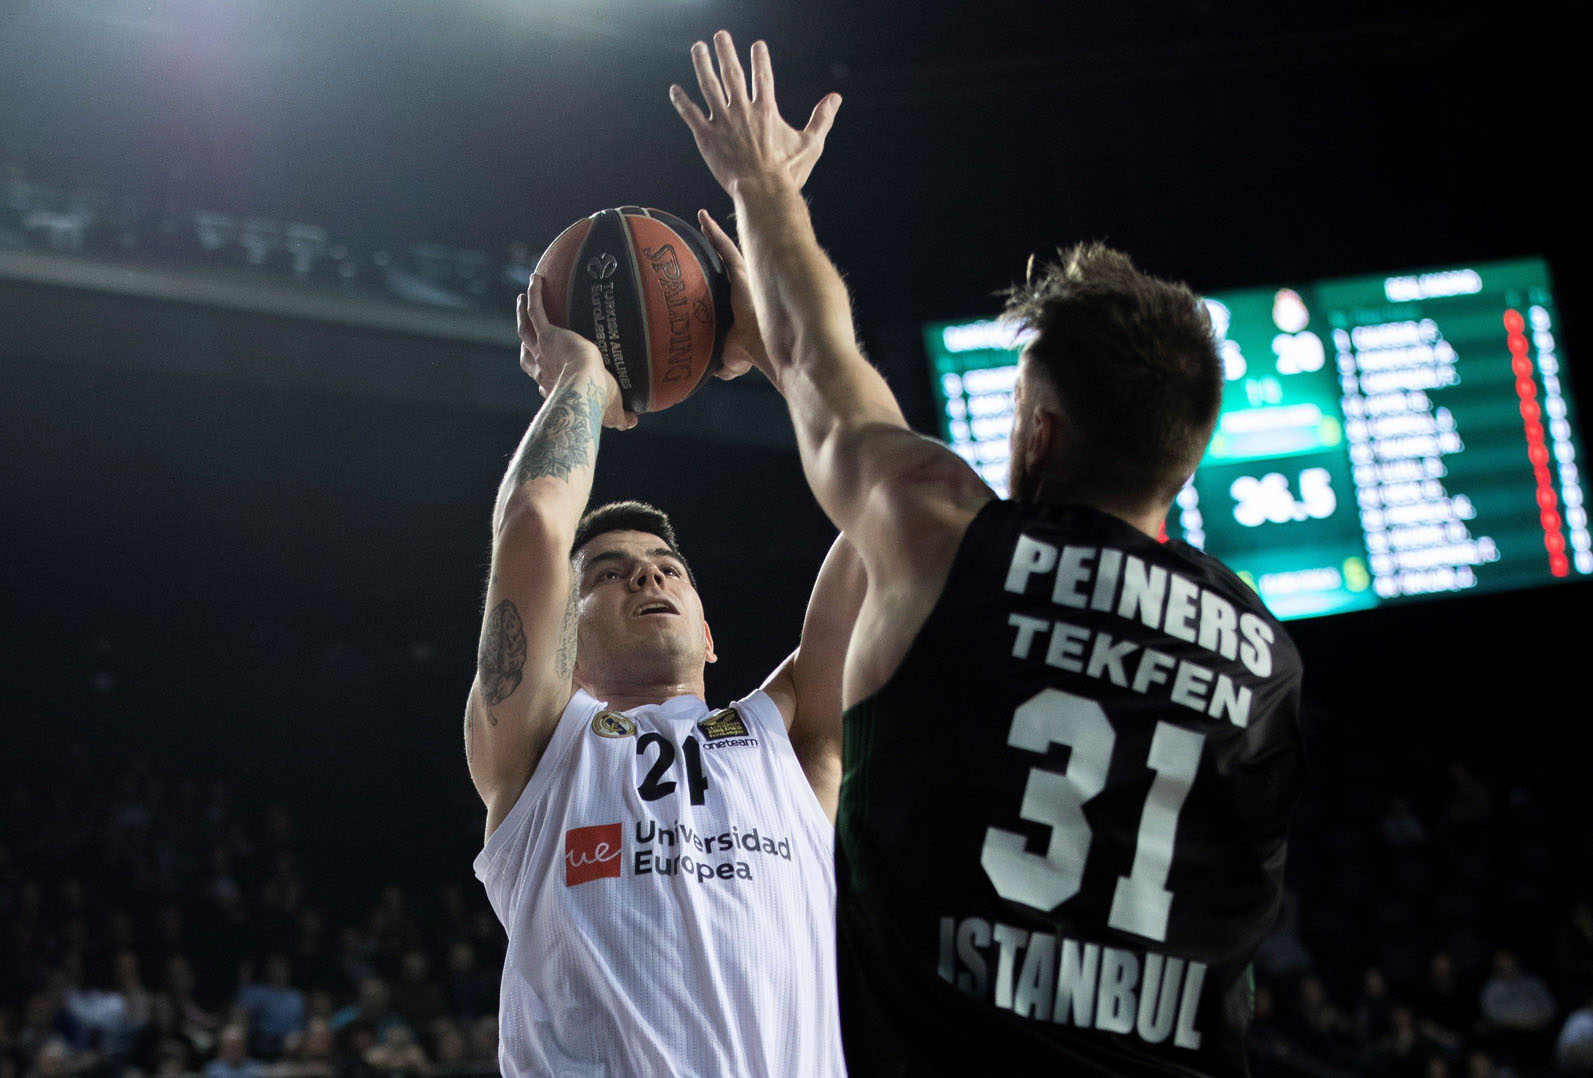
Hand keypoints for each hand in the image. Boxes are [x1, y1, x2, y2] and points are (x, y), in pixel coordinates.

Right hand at [516, 275, 637, 429]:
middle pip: (527, 354)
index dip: (543, 376)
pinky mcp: (547, 334)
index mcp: (554, 386)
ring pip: (525, 328)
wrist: (585, 388)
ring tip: (520, 299)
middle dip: (525, 343)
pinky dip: (534, 294)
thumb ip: (622, 418)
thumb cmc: (598, 404)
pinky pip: (536, 309)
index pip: (545, 380)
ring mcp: (542, 350)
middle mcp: (542, 368)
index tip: (548, 371)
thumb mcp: (612, 413)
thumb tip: (633, 422)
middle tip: (525, 331)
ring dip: (521, 313)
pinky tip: (536, 279)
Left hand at [669, 31, 840, 194]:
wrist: (762, 191)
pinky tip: (675, 89)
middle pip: (732, 73)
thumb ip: (822, 119)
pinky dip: (682, 101)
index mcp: (766, 110)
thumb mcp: (811, 144)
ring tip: (697, 48)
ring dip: (702, 65)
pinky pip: (691, 115)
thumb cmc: (787, 172)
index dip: (760, 59)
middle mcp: (742, 110)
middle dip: (725, 51)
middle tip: (720, 35)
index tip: (757, 44)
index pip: (762, 76)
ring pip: (708, 86)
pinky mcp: (706, 137)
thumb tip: (836, 98)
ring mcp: (722, 122)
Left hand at [698, 209, 767, 380]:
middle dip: (718, 242)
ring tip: (701, 217)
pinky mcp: (743, 274)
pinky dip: (713, 233)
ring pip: (726, 250)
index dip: (716, 268)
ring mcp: (745, 278)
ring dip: (714, 233)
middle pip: (728, 260)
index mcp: (741, 303)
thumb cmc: (753, 354)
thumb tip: (712, 371)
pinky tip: (702, 218)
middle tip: (702, 226)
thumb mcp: (730, 358)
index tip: (702, 257)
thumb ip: (723, 361)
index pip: (726, 281)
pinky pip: (725, 249)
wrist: (765, 350)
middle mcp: (745, 287)